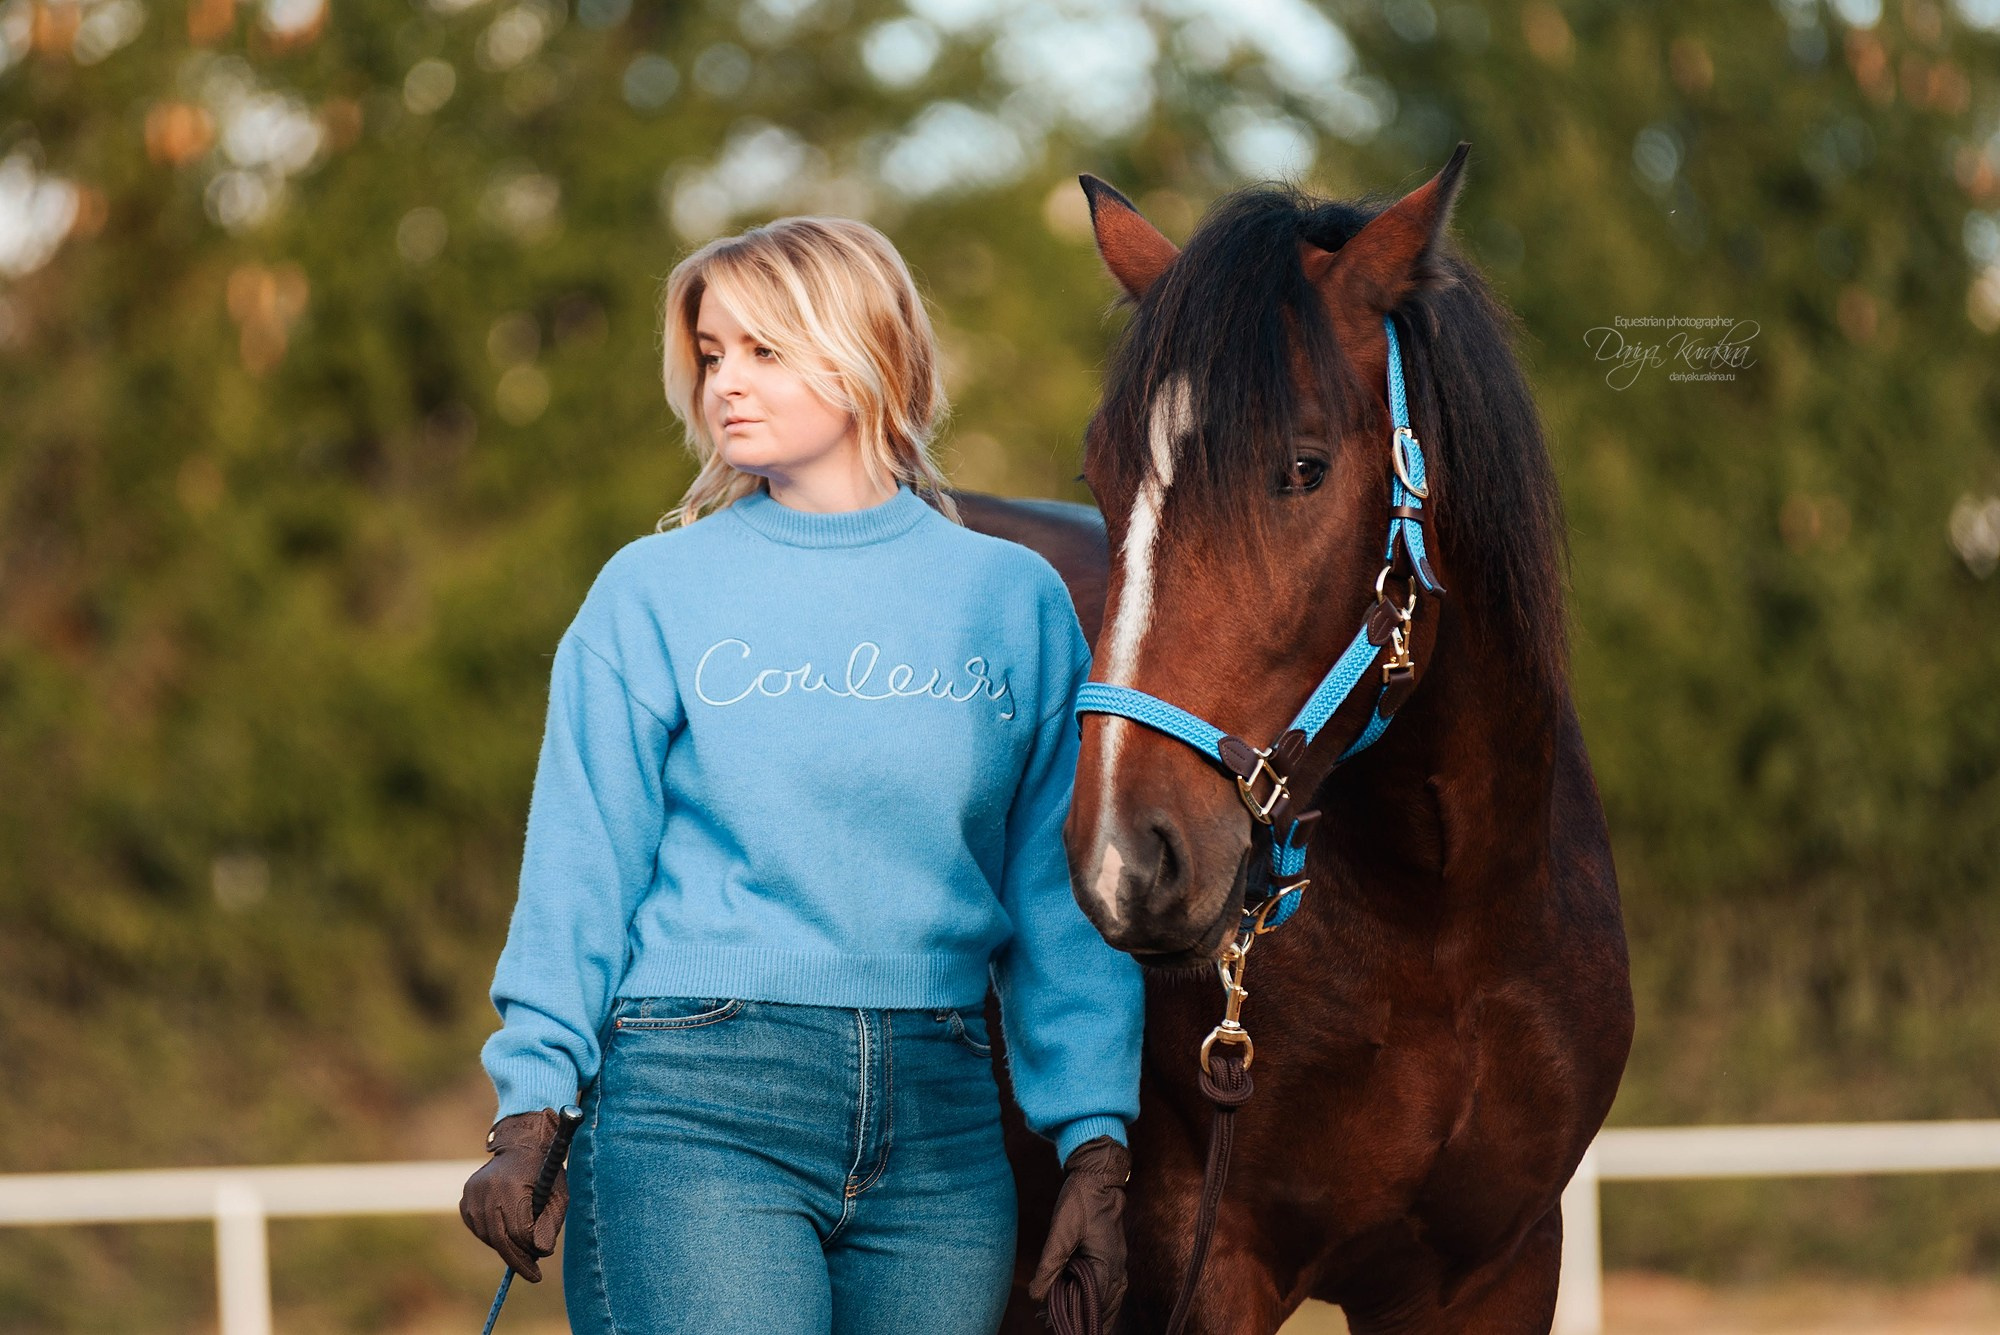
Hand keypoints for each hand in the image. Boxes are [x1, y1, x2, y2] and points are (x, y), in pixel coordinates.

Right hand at [458, 1108, 571, 1281]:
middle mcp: (486, 1190)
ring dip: (505, 1248)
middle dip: (517, 1259)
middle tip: (531, 1274)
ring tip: (523, 1250)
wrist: (520, 1145)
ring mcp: (472, 1194)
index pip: (519, 1231)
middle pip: (500, 1238)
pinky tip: (507, 1232)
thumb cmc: (543, 1172)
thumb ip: (551, 1224)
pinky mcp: (465, 1199)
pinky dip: (493, 1237)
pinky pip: (478, 1229)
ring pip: (487, 1236)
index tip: (539, 1264)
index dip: (530, 1250)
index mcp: (511, 1186)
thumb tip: (540, 1253)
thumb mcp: (558, 1194)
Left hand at [1029, 1135, 1131, 1327]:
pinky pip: (1110, 1288)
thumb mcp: (1061, 1232)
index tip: (1054, 1326)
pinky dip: (1098, 1300)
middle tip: (1056, 1327)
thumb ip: (1050, 1265)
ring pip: (1110, 1301)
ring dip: (1091, 1312)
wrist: (1098, 1175)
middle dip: (1084, 1320)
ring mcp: (1119, 1263)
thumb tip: (1037, 1296)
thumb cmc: (1081, 1200)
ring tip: (1068, 1322)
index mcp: (1107, 1266)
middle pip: (1105, 1309)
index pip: (1093, 1305)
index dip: (1074, 1319)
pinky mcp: (1113, 1257)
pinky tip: (1085, 1302)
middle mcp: (1118, 1269)